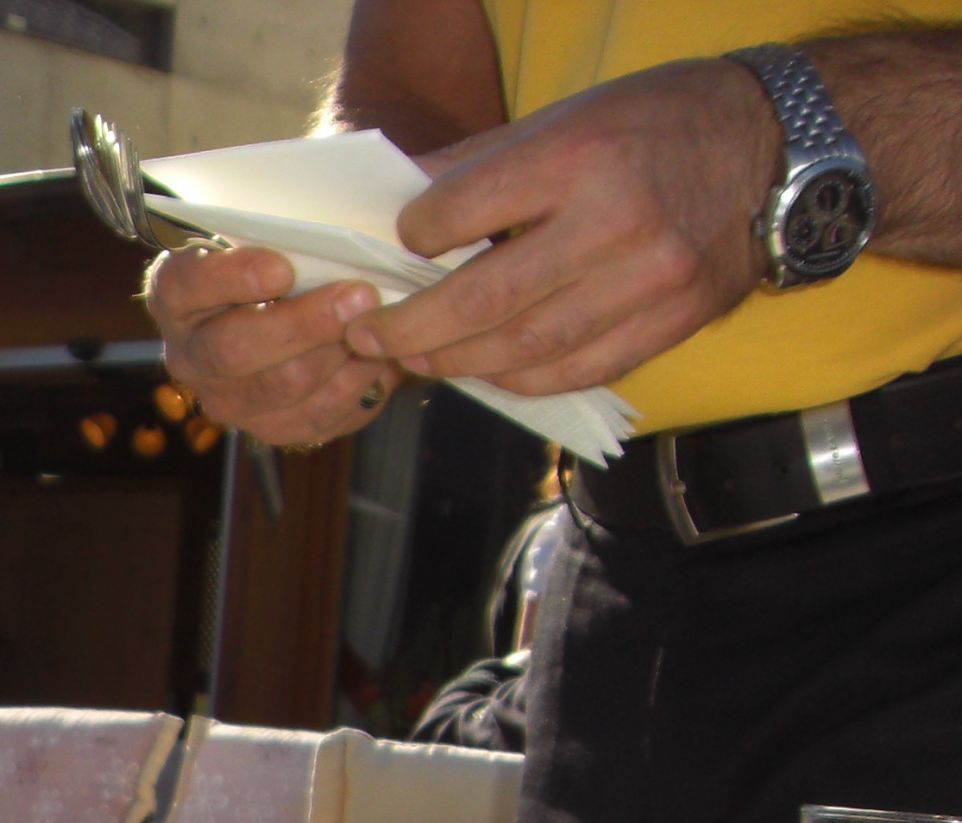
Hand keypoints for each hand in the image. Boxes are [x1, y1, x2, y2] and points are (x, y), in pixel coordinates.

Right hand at [146, 244, 404, 447]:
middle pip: (233, 351)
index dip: (232, 279)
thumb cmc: (280, 258)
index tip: (282, 269)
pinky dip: (353, 388)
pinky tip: (378, 358)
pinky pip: (312, 418)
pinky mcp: (268, 428)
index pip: (186, 286)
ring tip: (378, 325)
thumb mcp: (269, 233)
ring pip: (278, 389)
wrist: (289, 308)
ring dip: (335, 356)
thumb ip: (283, 232)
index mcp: (176, 296)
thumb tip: (331, 241)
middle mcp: (190, 356)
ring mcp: (226, 399)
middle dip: (302, 326)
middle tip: (358, 297)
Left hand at [342, 60, 779, 394]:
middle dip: (410, 328)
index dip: (414, 237)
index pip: (459, 213)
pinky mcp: (671, 322)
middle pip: (481, 300)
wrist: (779, 147)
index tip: (399, 246)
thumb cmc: (657, 126)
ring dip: (455, 363)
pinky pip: (574, 371)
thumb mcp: (567, 118)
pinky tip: (486, 367)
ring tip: (416, 358)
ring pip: (523, 349)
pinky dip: (517, 378)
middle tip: (369, 335)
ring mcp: (648, 280)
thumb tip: (390, 206)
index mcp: (579, 156)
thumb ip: (478, 166)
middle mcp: (615, 222)